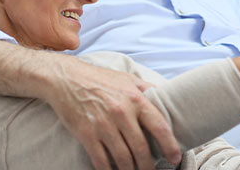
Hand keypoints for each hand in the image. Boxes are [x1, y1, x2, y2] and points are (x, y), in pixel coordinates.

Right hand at [43, 55, 180, 169]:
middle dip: (148, 165)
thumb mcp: (128, 78)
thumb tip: (166, 98)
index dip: (170, 145)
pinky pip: (101, 160)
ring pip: (123, 158)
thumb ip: (148, 89)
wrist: (65, 78)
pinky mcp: (86, 134)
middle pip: (141, 148)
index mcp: (135, 99)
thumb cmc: (99, 78)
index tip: (175, 158)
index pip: (159, 126)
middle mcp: (121, 113)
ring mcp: (103, 125)